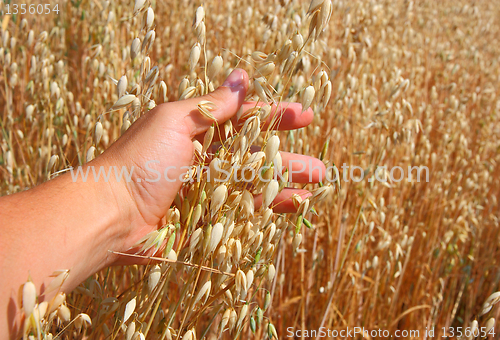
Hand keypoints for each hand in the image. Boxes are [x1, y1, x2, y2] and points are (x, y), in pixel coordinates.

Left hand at [96, 69, 325, 264]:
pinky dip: (269, 208)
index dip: (274, 116)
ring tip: (317, 185)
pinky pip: (244, 212)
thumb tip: (241, 76)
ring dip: (286, 183)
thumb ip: (212, 105)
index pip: (244, 120)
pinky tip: (294, 206)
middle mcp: (205, 160)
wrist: (111, 213)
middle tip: (320, 164)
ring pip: (254, 185)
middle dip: (288, 157)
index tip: (305, 115)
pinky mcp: (207, 219)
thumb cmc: (141, 160)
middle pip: (255, 156)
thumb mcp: (174, 121)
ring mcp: (207, 191)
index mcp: (196, 131)